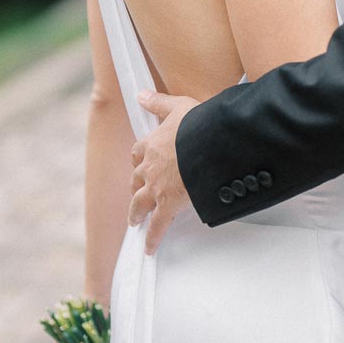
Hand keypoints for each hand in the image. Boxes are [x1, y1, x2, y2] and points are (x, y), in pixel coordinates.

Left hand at [129, 91, 199, 254]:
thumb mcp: (179, 106)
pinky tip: (150, 248)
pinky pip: (158, 226)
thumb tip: (141, 94)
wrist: (208, 145)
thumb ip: (158, 102)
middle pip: (136, 180)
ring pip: (140, 203)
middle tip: (136, 195)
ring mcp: (157, 188)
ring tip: (135, 222)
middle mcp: (150, 167)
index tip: (139, 163)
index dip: (138, 159)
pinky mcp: (168, 205)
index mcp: (152, 144)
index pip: (138, 152)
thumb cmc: (198, 124)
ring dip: (137, 214)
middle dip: (135, 188)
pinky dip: (153, 238)